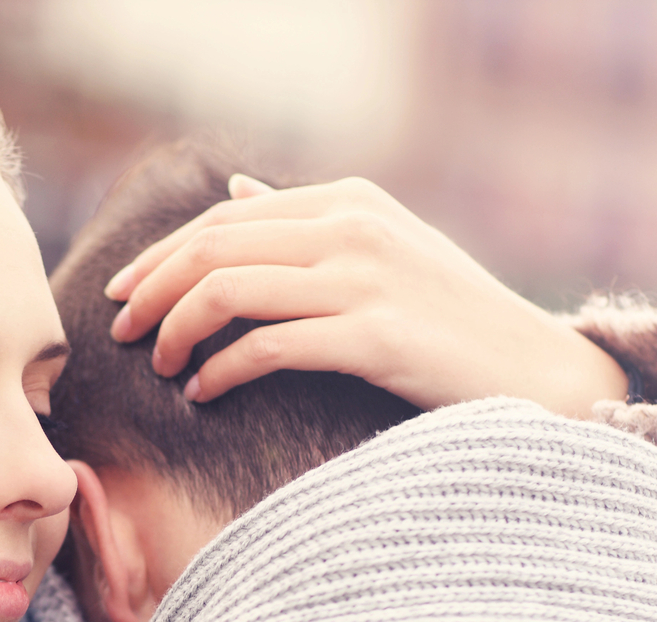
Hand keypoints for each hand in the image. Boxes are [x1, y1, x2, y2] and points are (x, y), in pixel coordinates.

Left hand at [104, 174, 627, 416]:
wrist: (535, 370)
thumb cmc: (452, 320)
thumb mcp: (382, 249)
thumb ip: (306, 223)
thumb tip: (234, 192)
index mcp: (350, 200)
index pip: (224, 219)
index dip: (161, 257)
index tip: (124, 294)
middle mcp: (353, 228)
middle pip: (214, 247)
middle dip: (152, 291)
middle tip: (121, 333)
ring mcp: (365, 279)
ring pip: (228, 290)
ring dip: (177, 332)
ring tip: (162, 367)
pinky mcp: (373, 337)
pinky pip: (265, 347)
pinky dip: (219, 371)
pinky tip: (204, 394)